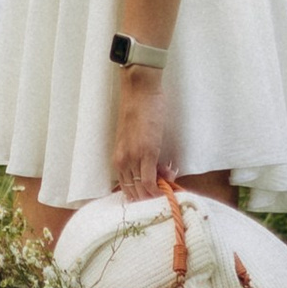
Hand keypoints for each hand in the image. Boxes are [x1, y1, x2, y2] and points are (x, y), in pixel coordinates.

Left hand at [112, 64, 166, 200]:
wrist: (139, 91)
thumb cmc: (137, 110)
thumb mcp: (133, 139)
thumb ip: (140, 156)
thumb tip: (157, 170)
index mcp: (117, 158)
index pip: (127, 188)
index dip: (141, 194)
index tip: (154, 190)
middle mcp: (122, 162)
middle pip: (134, 192)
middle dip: (150, 195)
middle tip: (164, 186)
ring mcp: (133, 158)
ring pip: (142, 190)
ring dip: (156, 193)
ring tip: (169, 182)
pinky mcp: (147, 153)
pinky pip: (150, 182)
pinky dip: (158, 189)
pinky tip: (167, 187)